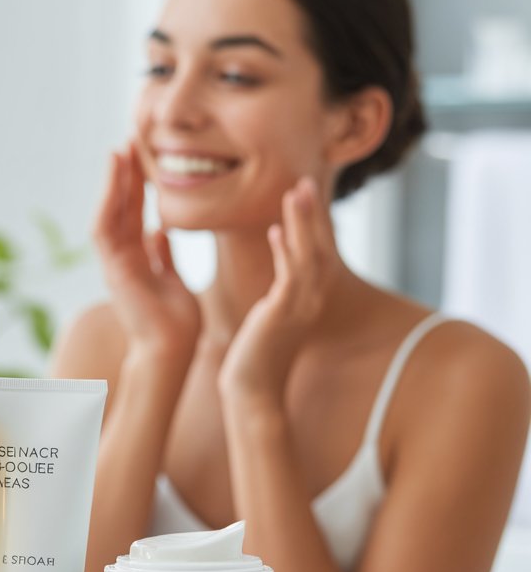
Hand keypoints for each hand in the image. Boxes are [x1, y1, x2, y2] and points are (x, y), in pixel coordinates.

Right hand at [94, 141, 200, 364]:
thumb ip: (164, 256)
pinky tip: (117, 174)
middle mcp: (122, 257)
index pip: (133, 213)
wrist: (172, 349)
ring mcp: (114, 262)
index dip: (136, 185)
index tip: (143, 157)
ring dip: (113, 181)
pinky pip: (105, 226)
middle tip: (129, 140)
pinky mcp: (113, 267)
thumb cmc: (177, 323)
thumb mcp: (174, 279)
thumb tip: (161, 234)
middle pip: (119, 207)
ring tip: (119, 150)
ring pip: (108, 212)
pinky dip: (109, 199)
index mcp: (137, 258)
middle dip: (123, 174)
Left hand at [219, 177, 341, 403]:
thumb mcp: (270, 319)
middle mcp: (311, 300)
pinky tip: (275, 231)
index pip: (315, 252)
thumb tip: (274, 287)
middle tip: (306, 181)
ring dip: (302, 223)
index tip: (304, 193)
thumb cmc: (256, 357)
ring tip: (295, 192)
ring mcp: (300, 308)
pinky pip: (289, 278)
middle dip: (313, 214)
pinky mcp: (283, 316)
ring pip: (308, 256)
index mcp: (307, 298)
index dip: (312, 223)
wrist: (252, 391)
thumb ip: (277, 298)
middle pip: (319, 247)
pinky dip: (285, 253)